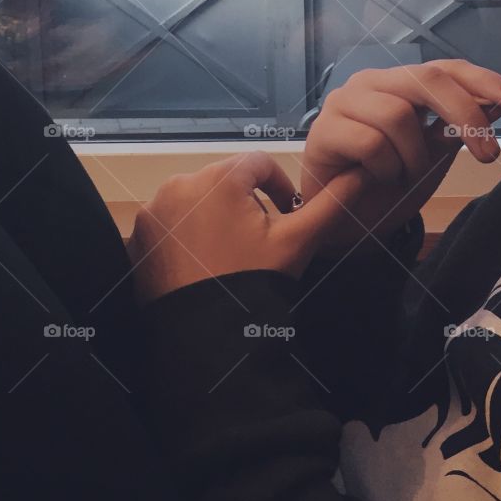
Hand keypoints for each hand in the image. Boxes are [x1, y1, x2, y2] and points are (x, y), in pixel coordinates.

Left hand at [129, 152, 364, 303]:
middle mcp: (179, 185)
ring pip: (197, 200)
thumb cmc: (254, 281)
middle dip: (246, 204)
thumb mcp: (299, 241)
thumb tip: (361, 174)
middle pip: (225, 181)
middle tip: (259, 242)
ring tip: (231, 253)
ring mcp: (153, 211)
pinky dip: (187, 234)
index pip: (259, 164)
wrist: (206, 337)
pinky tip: (204, 263)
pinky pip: (171, 222)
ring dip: (216, 217)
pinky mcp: (139, 237)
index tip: (285, 217)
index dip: (279, 188)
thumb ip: (332, 203)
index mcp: (219, 178)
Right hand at [301, 59, 500, 255]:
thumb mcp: (436, 154)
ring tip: (402, 176)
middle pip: (427, 79)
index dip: (482, 80)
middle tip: (488, 154)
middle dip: (464, 114)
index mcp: (402, 83)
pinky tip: (374, 179)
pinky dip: (385, 169)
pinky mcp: (324, 130)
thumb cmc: (389, 183)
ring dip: (413, 158)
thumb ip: (460, 126)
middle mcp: (373, 82)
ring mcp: (345, 102)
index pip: (446, 68)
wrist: (346, 222)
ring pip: (398, 115)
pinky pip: (370, 143)